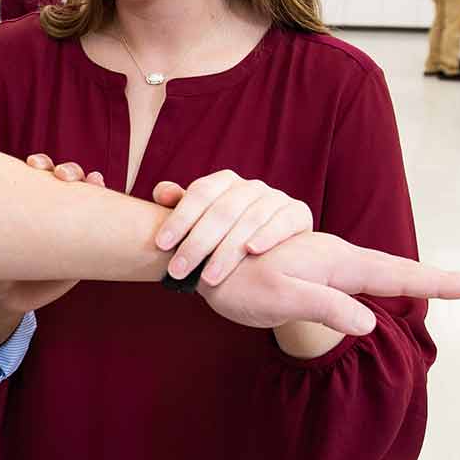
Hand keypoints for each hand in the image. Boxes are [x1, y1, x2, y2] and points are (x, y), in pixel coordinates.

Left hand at [0, 154, 102, 347]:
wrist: (12, 295)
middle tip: (62, 176)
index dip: (40, 163)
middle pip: (67, 178)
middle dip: (69, 170)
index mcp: (28, 203)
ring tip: (94, 181)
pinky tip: (118, 204)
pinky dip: (114, 209)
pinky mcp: (88, 245)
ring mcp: (73, 223)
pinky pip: (105, 224)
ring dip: (93, 182)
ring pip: (89, 194)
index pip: (38, 174)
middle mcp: (53, 208)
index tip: (34, 165)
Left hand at [151, 170, 312, 287]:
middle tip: (177, 271)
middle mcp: (250, 186)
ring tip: (208, 278)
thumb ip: (180, 206)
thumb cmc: (227, 236)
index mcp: (224, 182)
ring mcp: (276, 198)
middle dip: (196, 244)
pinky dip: (268, 235)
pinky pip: (282, 222)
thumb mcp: (203, 221)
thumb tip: (162, 192)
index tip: (161, 244)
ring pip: (249, 220)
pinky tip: (252, 251)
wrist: (275, 251)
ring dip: (227, 251)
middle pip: (221, 211)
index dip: (179, 218)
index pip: (199, 194)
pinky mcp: (298, 213)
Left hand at [197, 230, 459, 336]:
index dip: (439, 281)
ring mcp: (319, 262)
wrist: (201, 264)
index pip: (397, 275)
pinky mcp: (304, 268)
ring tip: (449, 285)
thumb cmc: (237, 283)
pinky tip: (391, 282)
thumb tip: (369, 325)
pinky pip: (347, 274)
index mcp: (336, 262)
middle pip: (393, 270)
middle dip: (433, 279)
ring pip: (371, 270)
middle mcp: (333, 257)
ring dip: (410, 277)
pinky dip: (377, 276)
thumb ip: (325, 306)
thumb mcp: (283, 296)